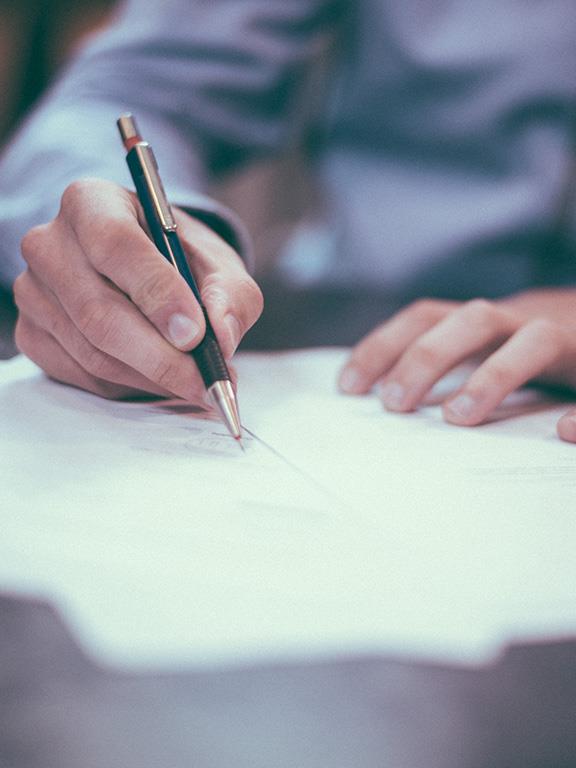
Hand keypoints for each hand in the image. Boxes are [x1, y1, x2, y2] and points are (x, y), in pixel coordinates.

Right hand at [14, 178, 262, 400]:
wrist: (145, 269)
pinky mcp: (32, 334)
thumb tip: (222, 337)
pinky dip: (129, 386)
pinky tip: (159, 378)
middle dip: (161, 356)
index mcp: (91, 203)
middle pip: (98, 312)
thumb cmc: (180, 259)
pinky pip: (82, 375)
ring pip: (93, 352)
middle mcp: (50, 244)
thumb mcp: (218, 264)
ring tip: (195, 382)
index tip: (195, 334)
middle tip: (205, 381)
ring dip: (151, 377)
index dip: (157, 293)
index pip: (115, 245)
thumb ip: (231, 294)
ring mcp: (33, 292)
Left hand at [338, 294, 575, 437]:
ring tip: (459, 418)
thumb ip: (439, 364)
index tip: (349, 387)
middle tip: (394, 403)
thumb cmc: (522, 349)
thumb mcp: (478, 347)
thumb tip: (376, 396)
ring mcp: (564, 338)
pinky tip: (566, 433)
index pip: (424, 318)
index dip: (384, 345)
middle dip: (428, 357)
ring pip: (535, 342)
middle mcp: (519, 321)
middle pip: (472, 320)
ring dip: (494, 375)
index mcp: (480, 320)